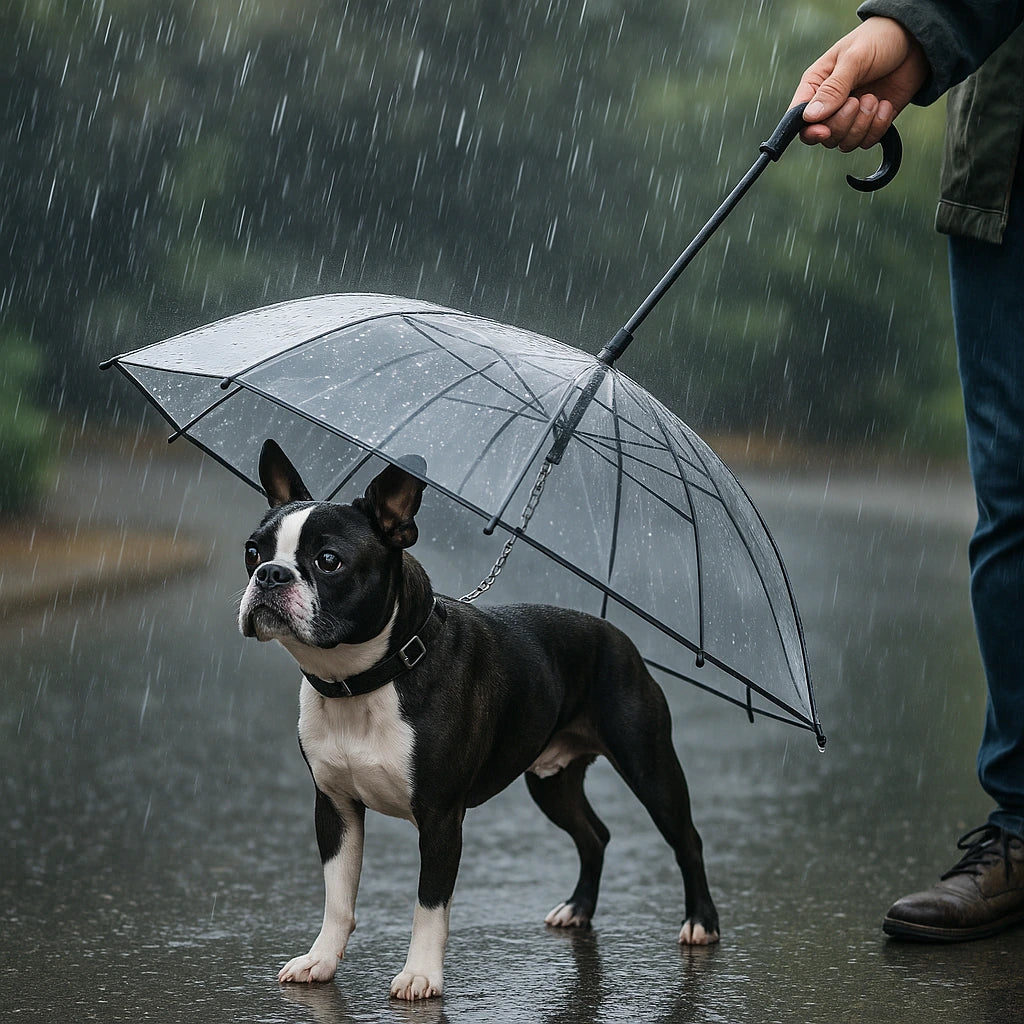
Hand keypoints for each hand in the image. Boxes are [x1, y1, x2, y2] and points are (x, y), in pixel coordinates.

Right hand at [791, 16, 930, 150]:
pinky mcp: (871, 123)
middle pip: (825, 137)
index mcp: (816, 86)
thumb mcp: (854, 59)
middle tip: (860, 99)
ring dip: (863, 124)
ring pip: (845, 143)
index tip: (824, 130)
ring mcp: (850, 116)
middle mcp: (829, 105)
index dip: (810, 131)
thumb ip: (833, 89)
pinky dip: (879, 127)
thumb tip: (809, 117)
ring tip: (875, 99)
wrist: (916, 41)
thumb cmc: (879, 40)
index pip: (800, 120)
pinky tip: (886, 104)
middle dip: (845, 123)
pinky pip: (867, 142)